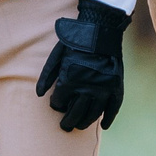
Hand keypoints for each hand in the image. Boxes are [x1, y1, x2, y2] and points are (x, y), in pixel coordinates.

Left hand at [35, 0, 129, 132]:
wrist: (100, 29)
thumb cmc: (75, 42)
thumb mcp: (56, 56)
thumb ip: (47, 75)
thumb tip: (40, 95)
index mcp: (69, 80)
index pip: (60, 103)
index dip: (57, 105)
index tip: (57, 104)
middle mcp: (86, 88)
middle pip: (75, 113)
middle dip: (68, 121)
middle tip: (65, 126)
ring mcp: (103, 88)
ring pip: (93, 114)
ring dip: (85, 122)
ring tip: (79, 126)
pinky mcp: (116, 86)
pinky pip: (113, 108)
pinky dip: (109, 118)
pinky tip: (103, 126)